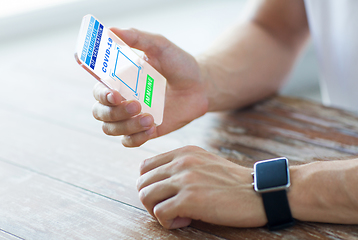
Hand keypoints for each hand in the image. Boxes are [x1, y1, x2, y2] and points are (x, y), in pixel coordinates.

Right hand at [92, 28, 208, 146]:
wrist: (200, 86)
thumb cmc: (179, 64)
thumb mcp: (160, 46)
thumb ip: (137, 38)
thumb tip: (111, 30)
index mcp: (120, 79)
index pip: (98, 88)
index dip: (100, 93)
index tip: (113, 93)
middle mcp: (121, 99)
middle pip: (99, 112)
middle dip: (113, 112)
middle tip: (135, 104)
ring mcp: (131, 116)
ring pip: (111, 129)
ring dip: (126, 126)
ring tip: (149, 118)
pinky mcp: (144, 130)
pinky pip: (129, 141)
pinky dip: (136, 138)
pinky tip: (152, 128)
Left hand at [136, 146, 266, 228]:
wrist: (260, 191)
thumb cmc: (233, 182)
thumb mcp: (205, 162)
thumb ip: (182, 166)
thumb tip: (160, 182)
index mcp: (184, 152)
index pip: (145, 166)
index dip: (150, 184)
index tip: (165, 195)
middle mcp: (181, 162)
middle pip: (142, 182)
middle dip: (150, 200)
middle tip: (169, 208)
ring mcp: (185, 179)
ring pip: (146, 196)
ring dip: (156, 211)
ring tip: (177, 215)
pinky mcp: (190, 199)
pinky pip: (160, 213)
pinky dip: (168, 222)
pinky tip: (186, 221)